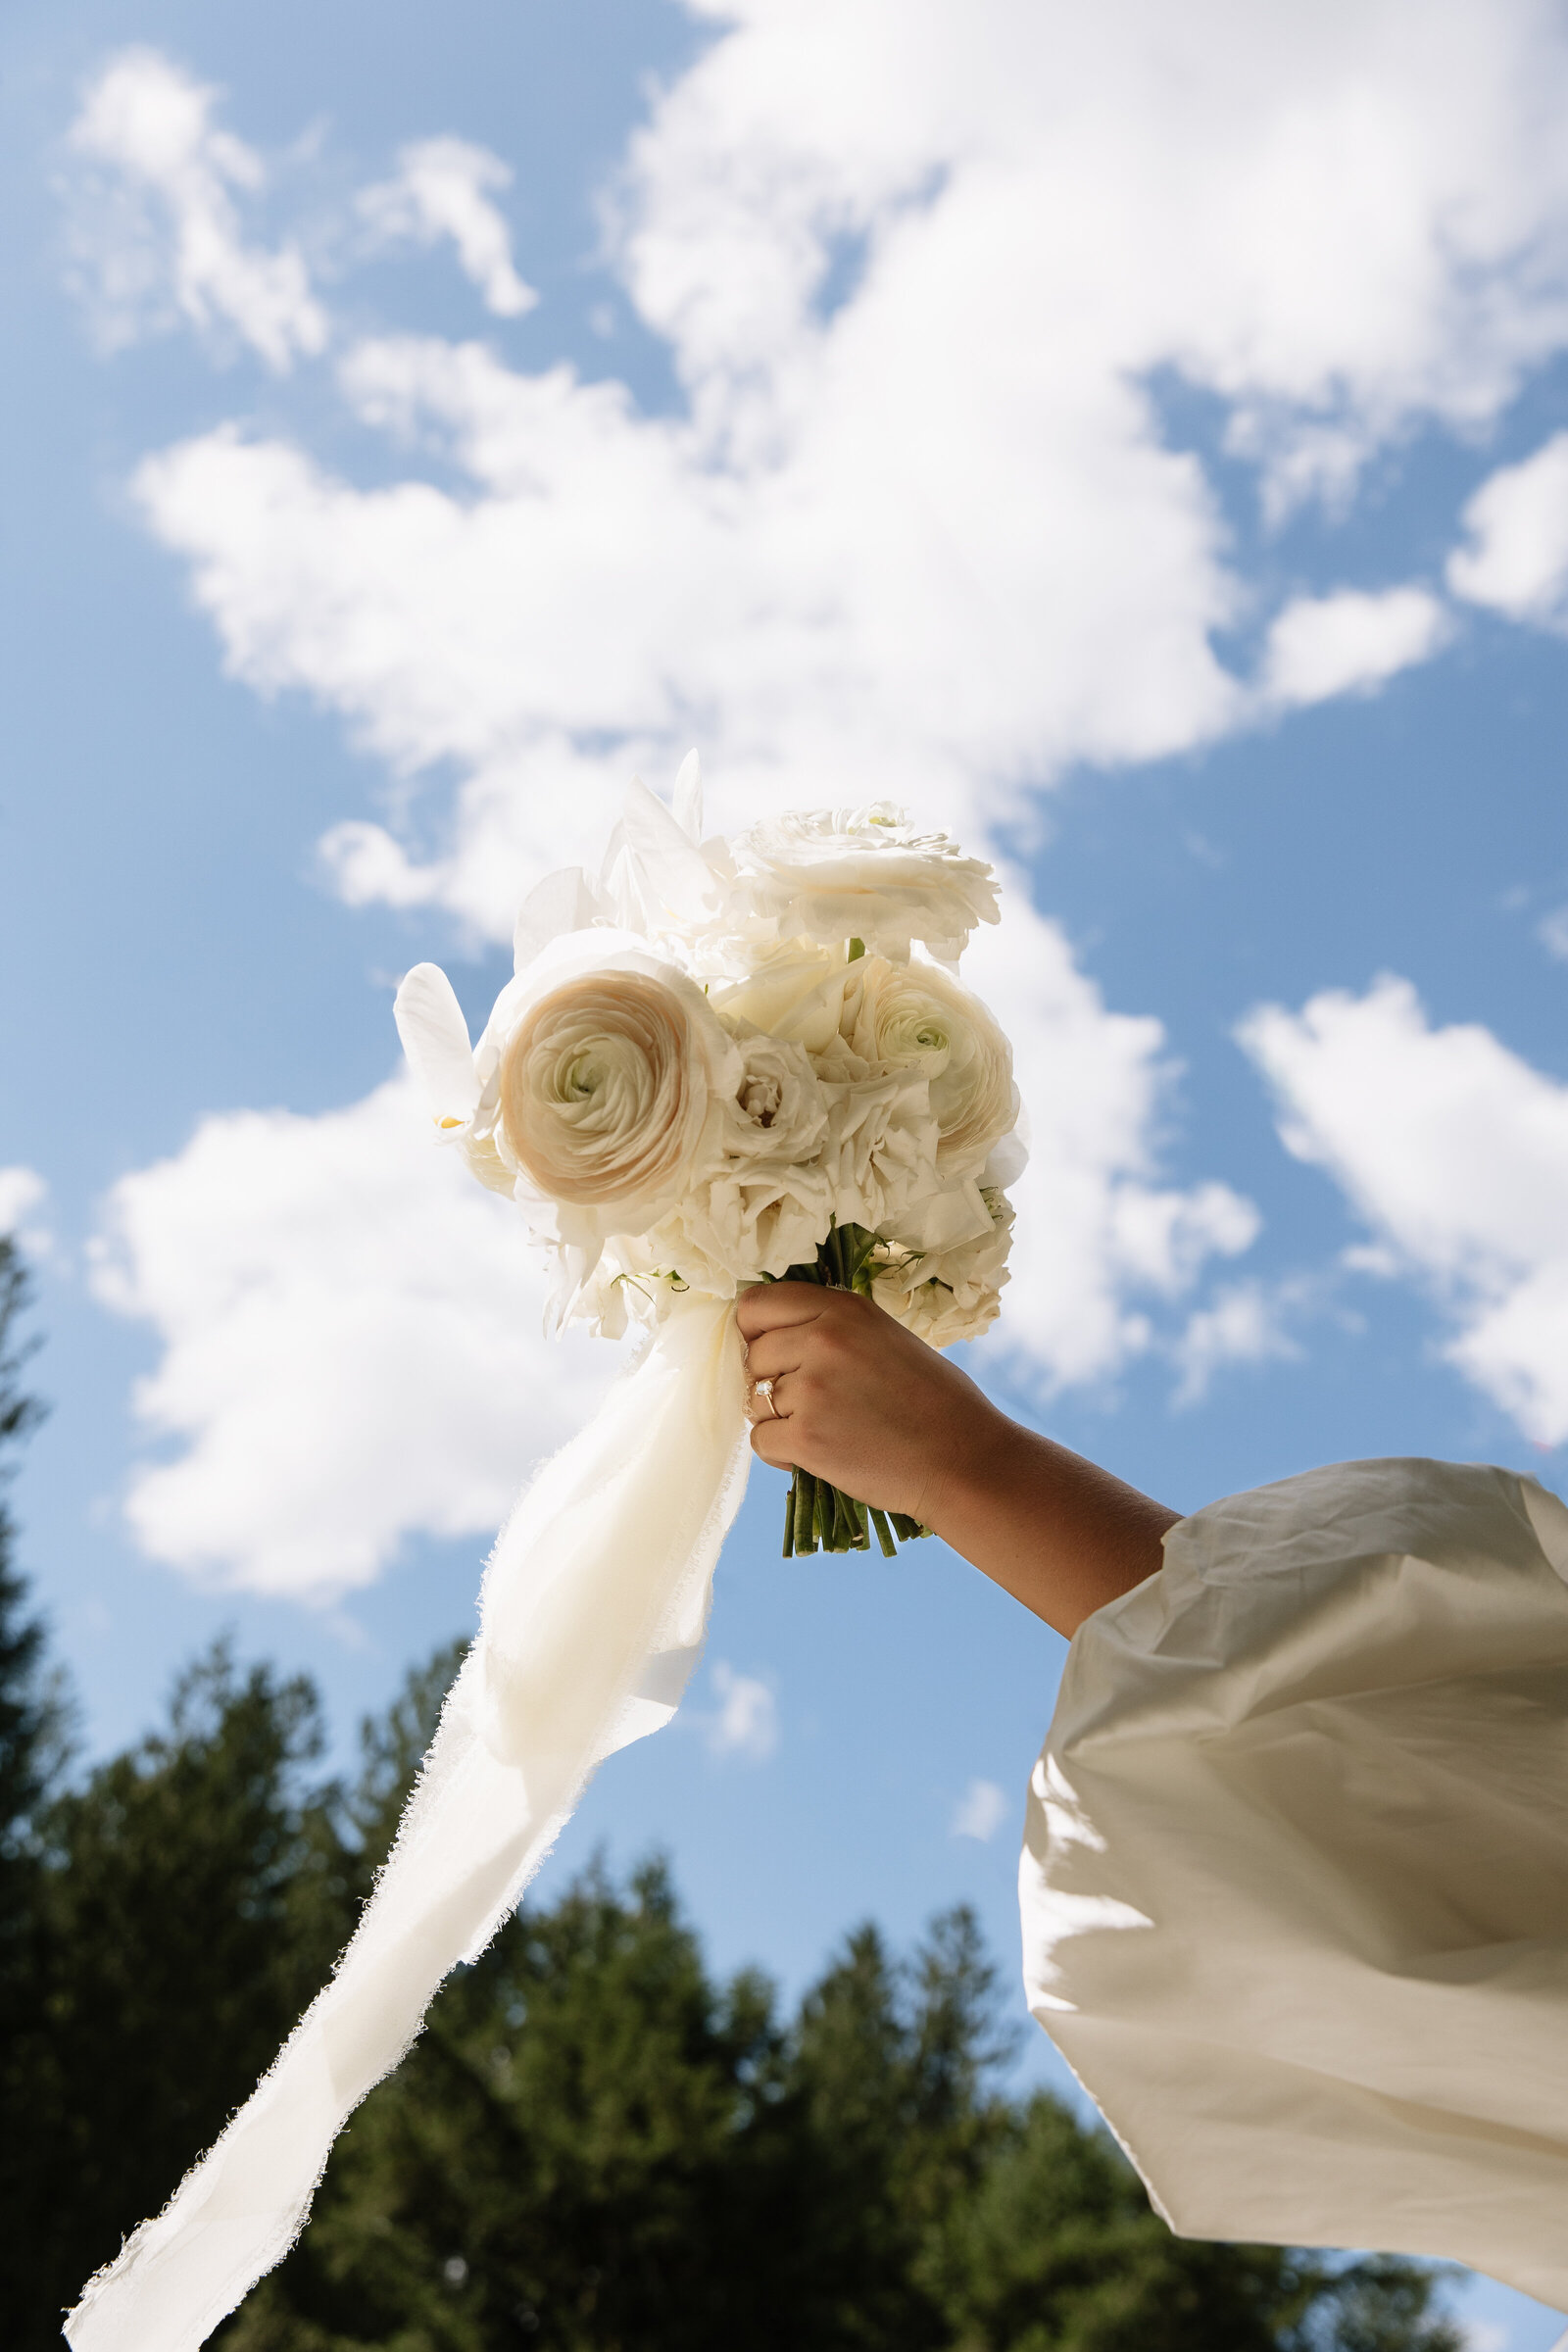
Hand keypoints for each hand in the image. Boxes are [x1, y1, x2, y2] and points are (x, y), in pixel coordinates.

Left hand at [735, 1280, 1179, 1636]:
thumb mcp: (886, 1337)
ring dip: (779, 1418)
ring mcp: (811, 1389)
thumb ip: (831, 1328)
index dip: (756, 1331)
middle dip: (772, 1380)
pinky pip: (760, 1439)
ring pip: (754, 1400)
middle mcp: (822, 1340)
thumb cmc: (934, 1401)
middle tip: (813, 1401)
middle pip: (753, 1355)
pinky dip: (781, 1451)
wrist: (963, 1460)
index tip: (772, 1351)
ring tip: (825, 1428)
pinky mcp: (806, 1438)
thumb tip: (774, 1336)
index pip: (756, 1306)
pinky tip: (817, 1453)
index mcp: (842, 1309)